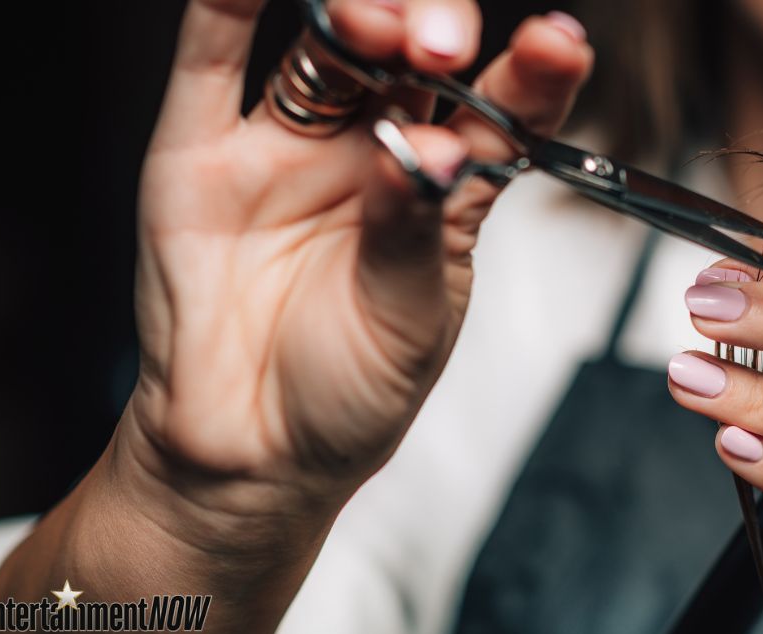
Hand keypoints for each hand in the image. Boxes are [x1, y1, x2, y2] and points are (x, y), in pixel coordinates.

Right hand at [126, 0, 592, 536]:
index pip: (498, 113)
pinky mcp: (203, 155)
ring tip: (379, 22)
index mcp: (444, 190)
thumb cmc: (350, 396)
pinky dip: (226, 8)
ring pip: (325, 48)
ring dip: (356, 14)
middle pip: (411, 55)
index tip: (559, 46)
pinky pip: (211, 63)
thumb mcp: (408, 323)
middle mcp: (372, 152)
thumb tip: (425, 149)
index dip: (531, 75)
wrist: (252, 458)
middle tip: (444, 47)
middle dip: (433, 31)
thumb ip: (414, 230)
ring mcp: (290, 147)